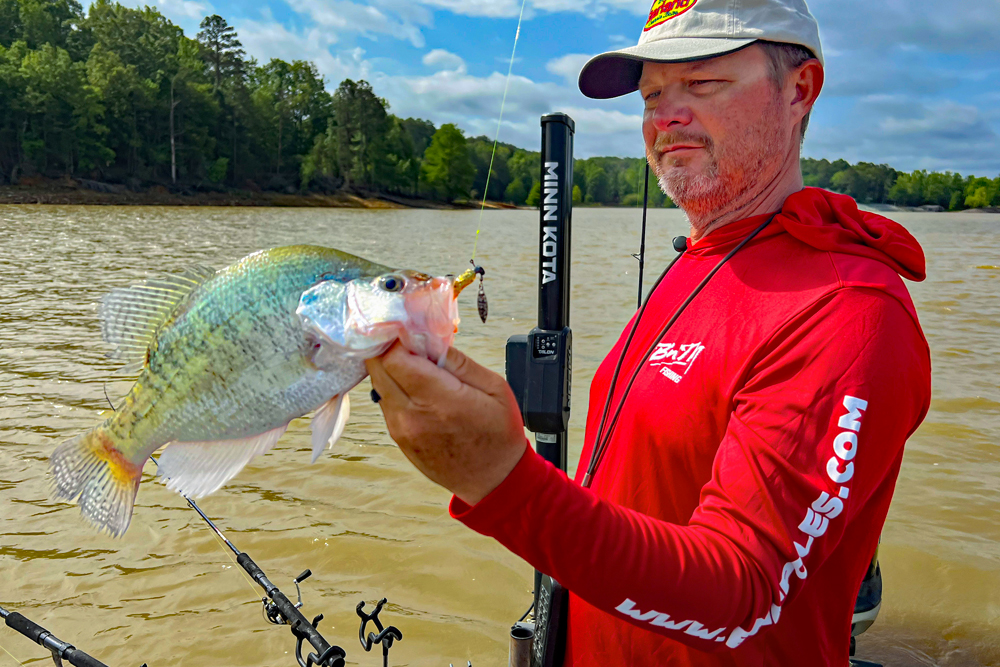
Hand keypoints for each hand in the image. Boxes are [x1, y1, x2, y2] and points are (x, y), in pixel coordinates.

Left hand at [366, 343, 526, 504]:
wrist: (494, 481)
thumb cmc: (499, 435)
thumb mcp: (494, 388)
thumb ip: (458, 361)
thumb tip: (429, 338)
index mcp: (438, 400)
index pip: (394, 357)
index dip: (397, 336)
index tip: (409, 326)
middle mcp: (412, 416)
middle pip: (377, 367)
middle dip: (388, 346)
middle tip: (408, 338)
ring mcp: (401, 430)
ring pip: (378, 383)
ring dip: (390, 366)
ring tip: (417, 362)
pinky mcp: (398, 438)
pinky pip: (386, 402)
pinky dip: (394, 386)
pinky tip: (416, 384)